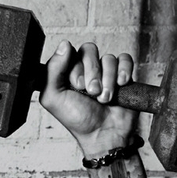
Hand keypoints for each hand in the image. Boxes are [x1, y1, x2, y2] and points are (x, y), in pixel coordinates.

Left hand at [40, 41, 139, 157]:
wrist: (104, 134)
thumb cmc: (78, 120)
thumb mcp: (54, 98)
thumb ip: (52, 71)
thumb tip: (64, 44)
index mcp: (66, 74)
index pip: (70, 52)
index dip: (75, 68)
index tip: (76, 87)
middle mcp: (85, 70)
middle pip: (89, 50)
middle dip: (92, 73)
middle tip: (91, 93)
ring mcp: (104, 72)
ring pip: (108, 58)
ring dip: (107, 80)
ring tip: (105, 98)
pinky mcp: (122, 74)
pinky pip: (125, 59)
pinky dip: (123, 72)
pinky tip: (120, 85)